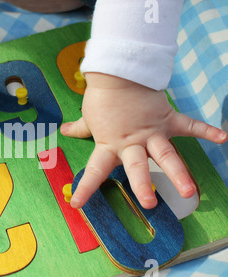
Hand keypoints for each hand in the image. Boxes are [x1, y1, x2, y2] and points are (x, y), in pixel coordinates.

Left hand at [61, 73, 226, 208]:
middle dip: (143, 186)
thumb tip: (63, 130)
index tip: (76, 205)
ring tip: (188, 191)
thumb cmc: (101, 97)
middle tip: (148, 204)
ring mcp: (151, 132)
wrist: (118, 72)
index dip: (85, 188)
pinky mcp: (166, 119)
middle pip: (137, 167)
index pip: (94, 170)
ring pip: (165, 154)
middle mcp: (131, 142)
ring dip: (177, 172)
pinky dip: (206, 130)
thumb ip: (79, 128)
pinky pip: (189, 125)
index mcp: (109, 144)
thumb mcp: (88, 116)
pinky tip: (222, 138)